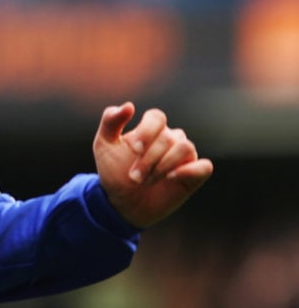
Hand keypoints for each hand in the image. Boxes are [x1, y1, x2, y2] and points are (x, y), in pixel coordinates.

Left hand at [93, 102, 212, 227]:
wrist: (122, 201)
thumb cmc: (113, 170)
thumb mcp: (104, 144)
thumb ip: (110, 121)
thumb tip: (129, 105)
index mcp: (150, 128)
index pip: (157, 117)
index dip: (147, 131)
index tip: (134, 149)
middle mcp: (170, 139)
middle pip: (168, 137)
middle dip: (149, 158)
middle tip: (134, 176)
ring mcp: (183, 157)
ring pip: (186, 148)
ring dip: (164, 165)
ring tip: (146, 180)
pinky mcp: (194, 175)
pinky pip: (204, 167)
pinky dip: (191, 170)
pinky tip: (171, 177)